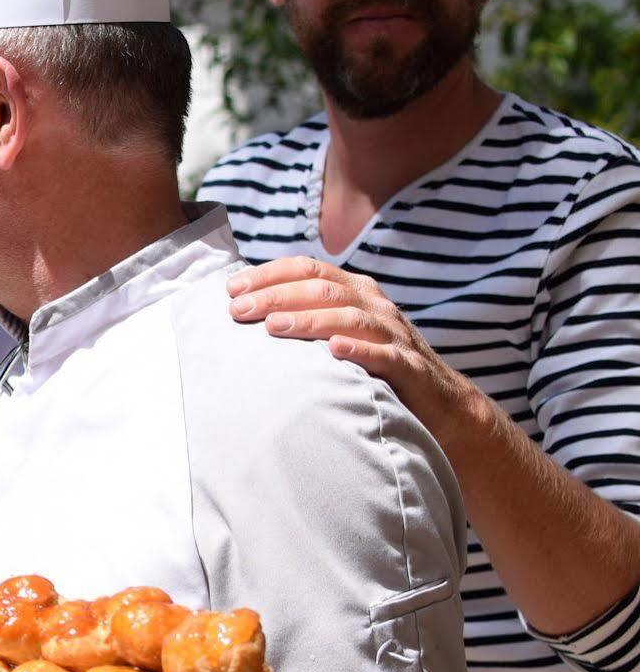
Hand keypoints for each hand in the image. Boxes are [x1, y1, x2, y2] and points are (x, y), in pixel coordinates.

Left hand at [226, 258, 479, 441]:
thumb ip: (307, 318)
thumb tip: (251, 313)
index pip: (308, 269)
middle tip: (238, 310)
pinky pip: (383, 354)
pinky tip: (332, 350)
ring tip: (272, 327)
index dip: (269, 274)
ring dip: (308, 320)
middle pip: (322, 288)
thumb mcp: (340, 334)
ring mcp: (393, 334)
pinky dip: (357, 349)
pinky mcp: (408, 366)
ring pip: (348, 316)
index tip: (232, 288)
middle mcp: (374, 305)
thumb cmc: (374, 367)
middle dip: (276, 296)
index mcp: (355, 291)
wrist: (439, 402)